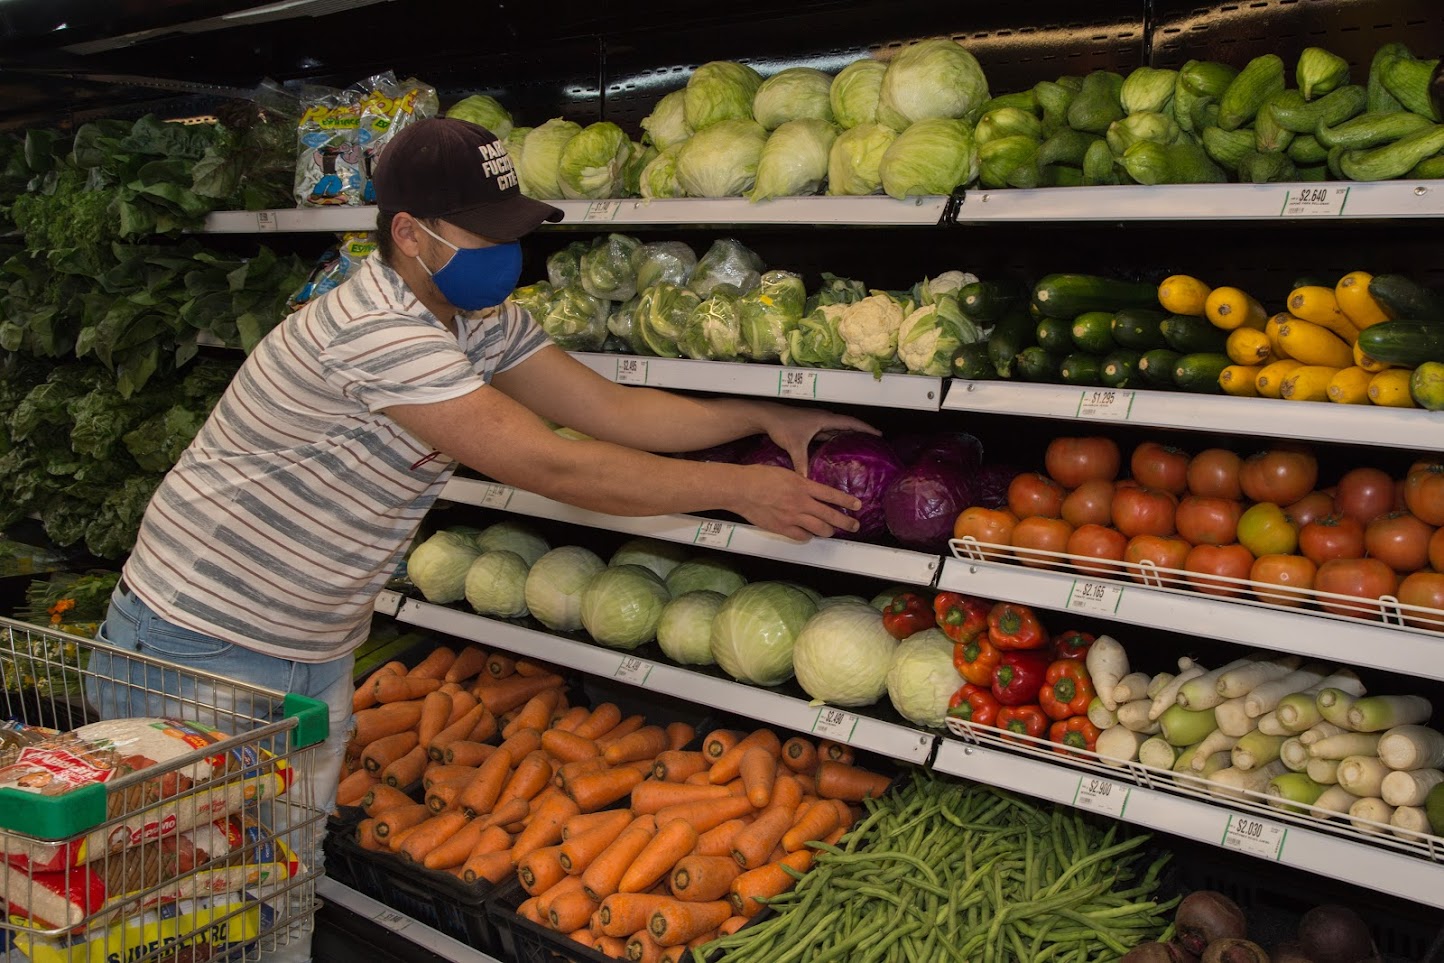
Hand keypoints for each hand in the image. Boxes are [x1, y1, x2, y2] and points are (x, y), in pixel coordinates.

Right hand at [734, 465, 863, 540]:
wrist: (741, 489)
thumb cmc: (758, 476)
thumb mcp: (785, 473)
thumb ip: (800, 482)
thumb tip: (810, 488)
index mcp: (802, 486)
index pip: (831, 495)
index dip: (846, 501)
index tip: (857, 505)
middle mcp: (800, 502)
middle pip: (830, 515)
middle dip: (846, 522)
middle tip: (854, 525)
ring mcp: (792, 517)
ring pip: (819, 529)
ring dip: (829, 531)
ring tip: (832, 531)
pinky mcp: (782, 528)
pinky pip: (802, 537)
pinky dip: (808, 537)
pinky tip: (810, 535)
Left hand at [759, 405, 878, 477]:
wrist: (767, 417)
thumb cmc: (782, 425)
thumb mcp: (794, 445)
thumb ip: (802, 463)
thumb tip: (807, 479)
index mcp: (824, 419)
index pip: (850, 422)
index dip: (865, 428)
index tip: (878, 434)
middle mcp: (822, 419)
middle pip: (847, 425)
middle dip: (860, 432)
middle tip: (873, 442)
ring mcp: (816, 422)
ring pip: (837, 429)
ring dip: (848, 435)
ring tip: (860, 446)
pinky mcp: (810, 427)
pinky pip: (828, 433)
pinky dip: (835, 439)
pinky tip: (837, 448)